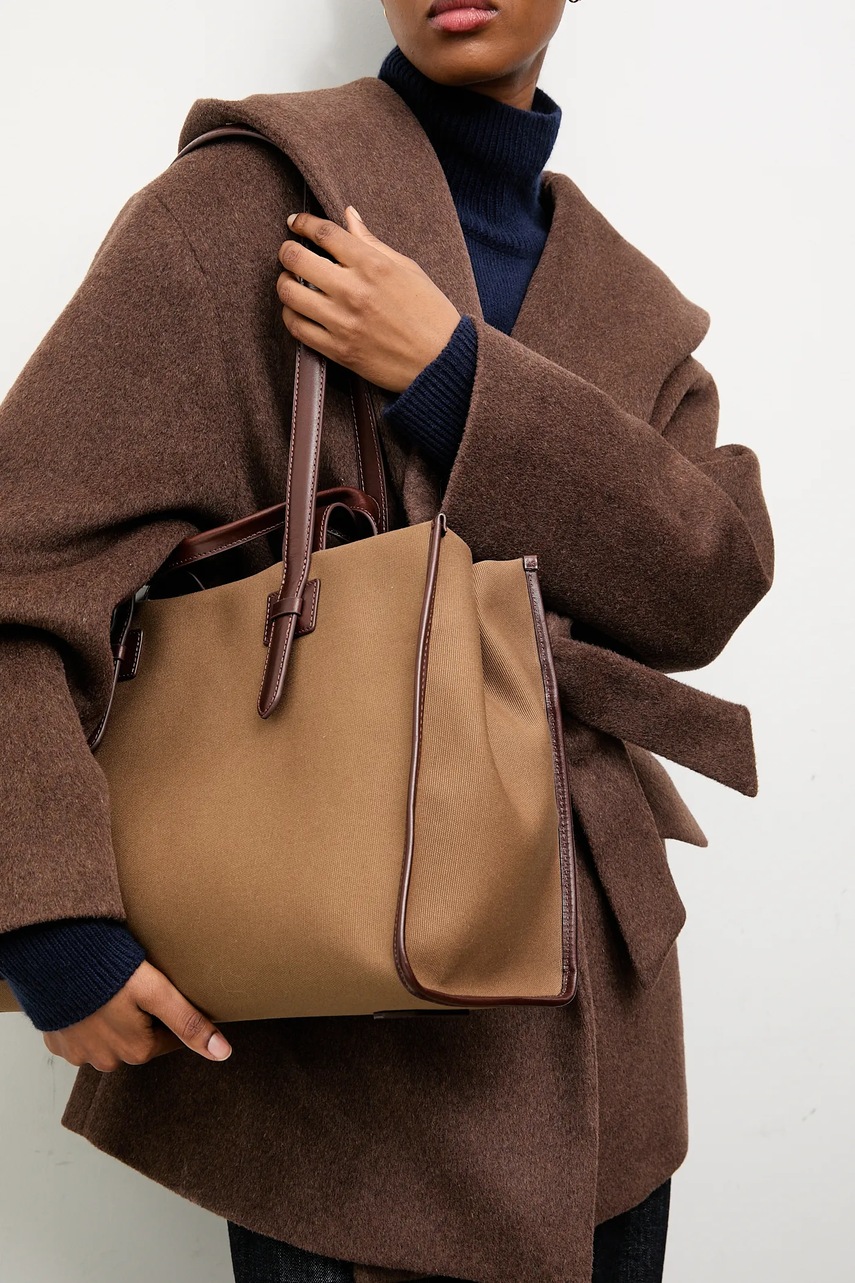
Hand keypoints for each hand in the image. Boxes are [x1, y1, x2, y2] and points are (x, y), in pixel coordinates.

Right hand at [42, 959, 232, 1070]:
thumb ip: (189, 1022)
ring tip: (111, 990)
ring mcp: (79, 1055)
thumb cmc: (109, 971)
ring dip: (113, 1021)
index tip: (163, 991)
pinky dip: (86, 1021)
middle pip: (138, 1041)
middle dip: (141, 1019)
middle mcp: (107, 1061)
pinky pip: (80, 1037)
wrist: (54, 959)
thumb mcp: (157, 992)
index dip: (169, 1012)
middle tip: (134, 987)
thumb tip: (223, 1053)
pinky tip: (87, 998)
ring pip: (109, 1041)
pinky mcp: (57, 1043)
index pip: (168, 1038)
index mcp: (137, 1051)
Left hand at [276, 207, 462, 393]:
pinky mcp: (338, 350)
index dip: (304, 223)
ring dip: (284, 283)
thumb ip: (372, 243)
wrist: (441, 361)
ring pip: (290, 294)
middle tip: (288, 251)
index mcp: (373, 266)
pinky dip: (291, 315)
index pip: (325, 233)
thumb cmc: (430, 313)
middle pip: (297, 259)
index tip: (296, 223)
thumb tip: (349, 216)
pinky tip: (297, 310)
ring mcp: (343, 322)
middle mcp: (354, 291)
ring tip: (290, 281)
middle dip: (287, 250)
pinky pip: (298, 329)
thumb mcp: (407, 268)